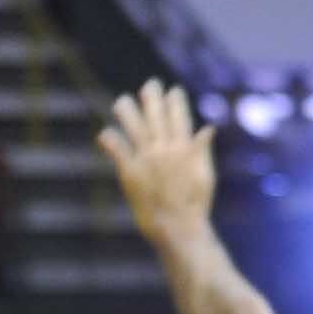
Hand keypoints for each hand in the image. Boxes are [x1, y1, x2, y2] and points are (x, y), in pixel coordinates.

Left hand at [101, 81, 216, 229]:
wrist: (179, 229)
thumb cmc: (196, 206)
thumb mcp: (206, 176)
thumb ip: (202, 150)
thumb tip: (208, 128)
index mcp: (184, 149)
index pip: (179, 117)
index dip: (176, 101)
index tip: (173, 90)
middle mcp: (164, 149)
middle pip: (156, 115)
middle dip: (152, 97)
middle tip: (150, 84)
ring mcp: (146, 160)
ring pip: (134, 127)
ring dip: (127, 111)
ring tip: (122, 102)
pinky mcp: (130, 174)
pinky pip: (118, 150)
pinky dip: (110, 140)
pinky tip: (105, 134)